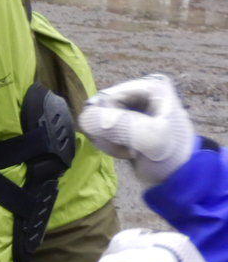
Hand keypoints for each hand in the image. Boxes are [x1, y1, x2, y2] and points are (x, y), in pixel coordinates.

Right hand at [79, 74, 196, 186]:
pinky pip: (100, 126)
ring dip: (107, 140)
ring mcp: (131, 103)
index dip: (110, 123)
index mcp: (151, 85)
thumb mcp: (151, 140)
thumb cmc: (169, 157)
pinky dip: (107, 142)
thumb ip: (122, 126)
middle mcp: (139, 89)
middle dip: (108, 133)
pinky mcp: (124, 117)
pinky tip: (125, 149)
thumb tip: (85, 117)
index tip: (129, 141)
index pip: (107, 100)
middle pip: (99, 108)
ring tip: (129, 150)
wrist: (176, 176)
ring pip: (96, 118)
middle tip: (129, 148)